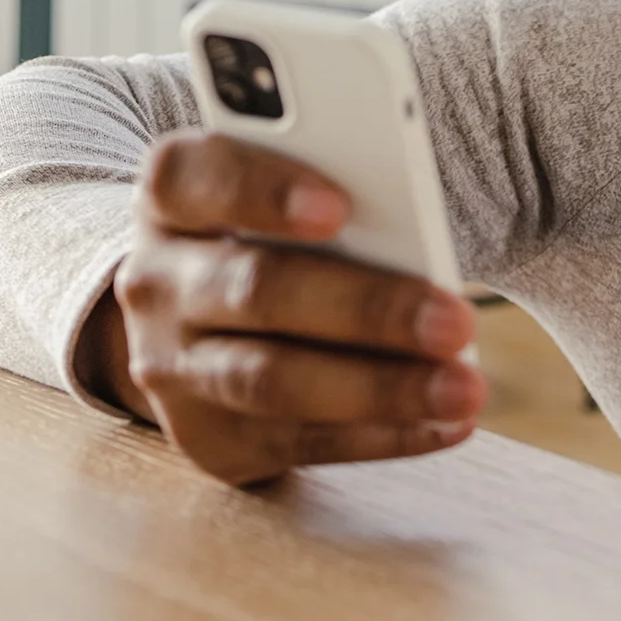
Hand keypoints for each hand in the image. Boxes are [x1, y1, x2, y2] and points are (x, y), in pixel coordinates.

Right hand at [79, 131, 485, 485]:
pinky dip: (380, 436)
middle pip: (255, 290)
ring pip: (273, 380)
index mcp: (171, 202)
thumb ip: (327, 198)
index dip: (262, 190)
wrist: (194, 329)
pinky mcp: (207, 439)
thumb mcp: (278, 199)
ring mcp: (172, 368)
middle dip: (364, 308)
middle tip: (455, 320)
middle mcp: (157, 283)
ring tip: (463, 388)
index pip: (192, 178)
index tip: (341, 206)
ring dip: (380, 388)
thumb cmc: (267, 240)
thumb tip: (414, 235)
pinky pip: (298, 442)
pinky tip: (443, 425)